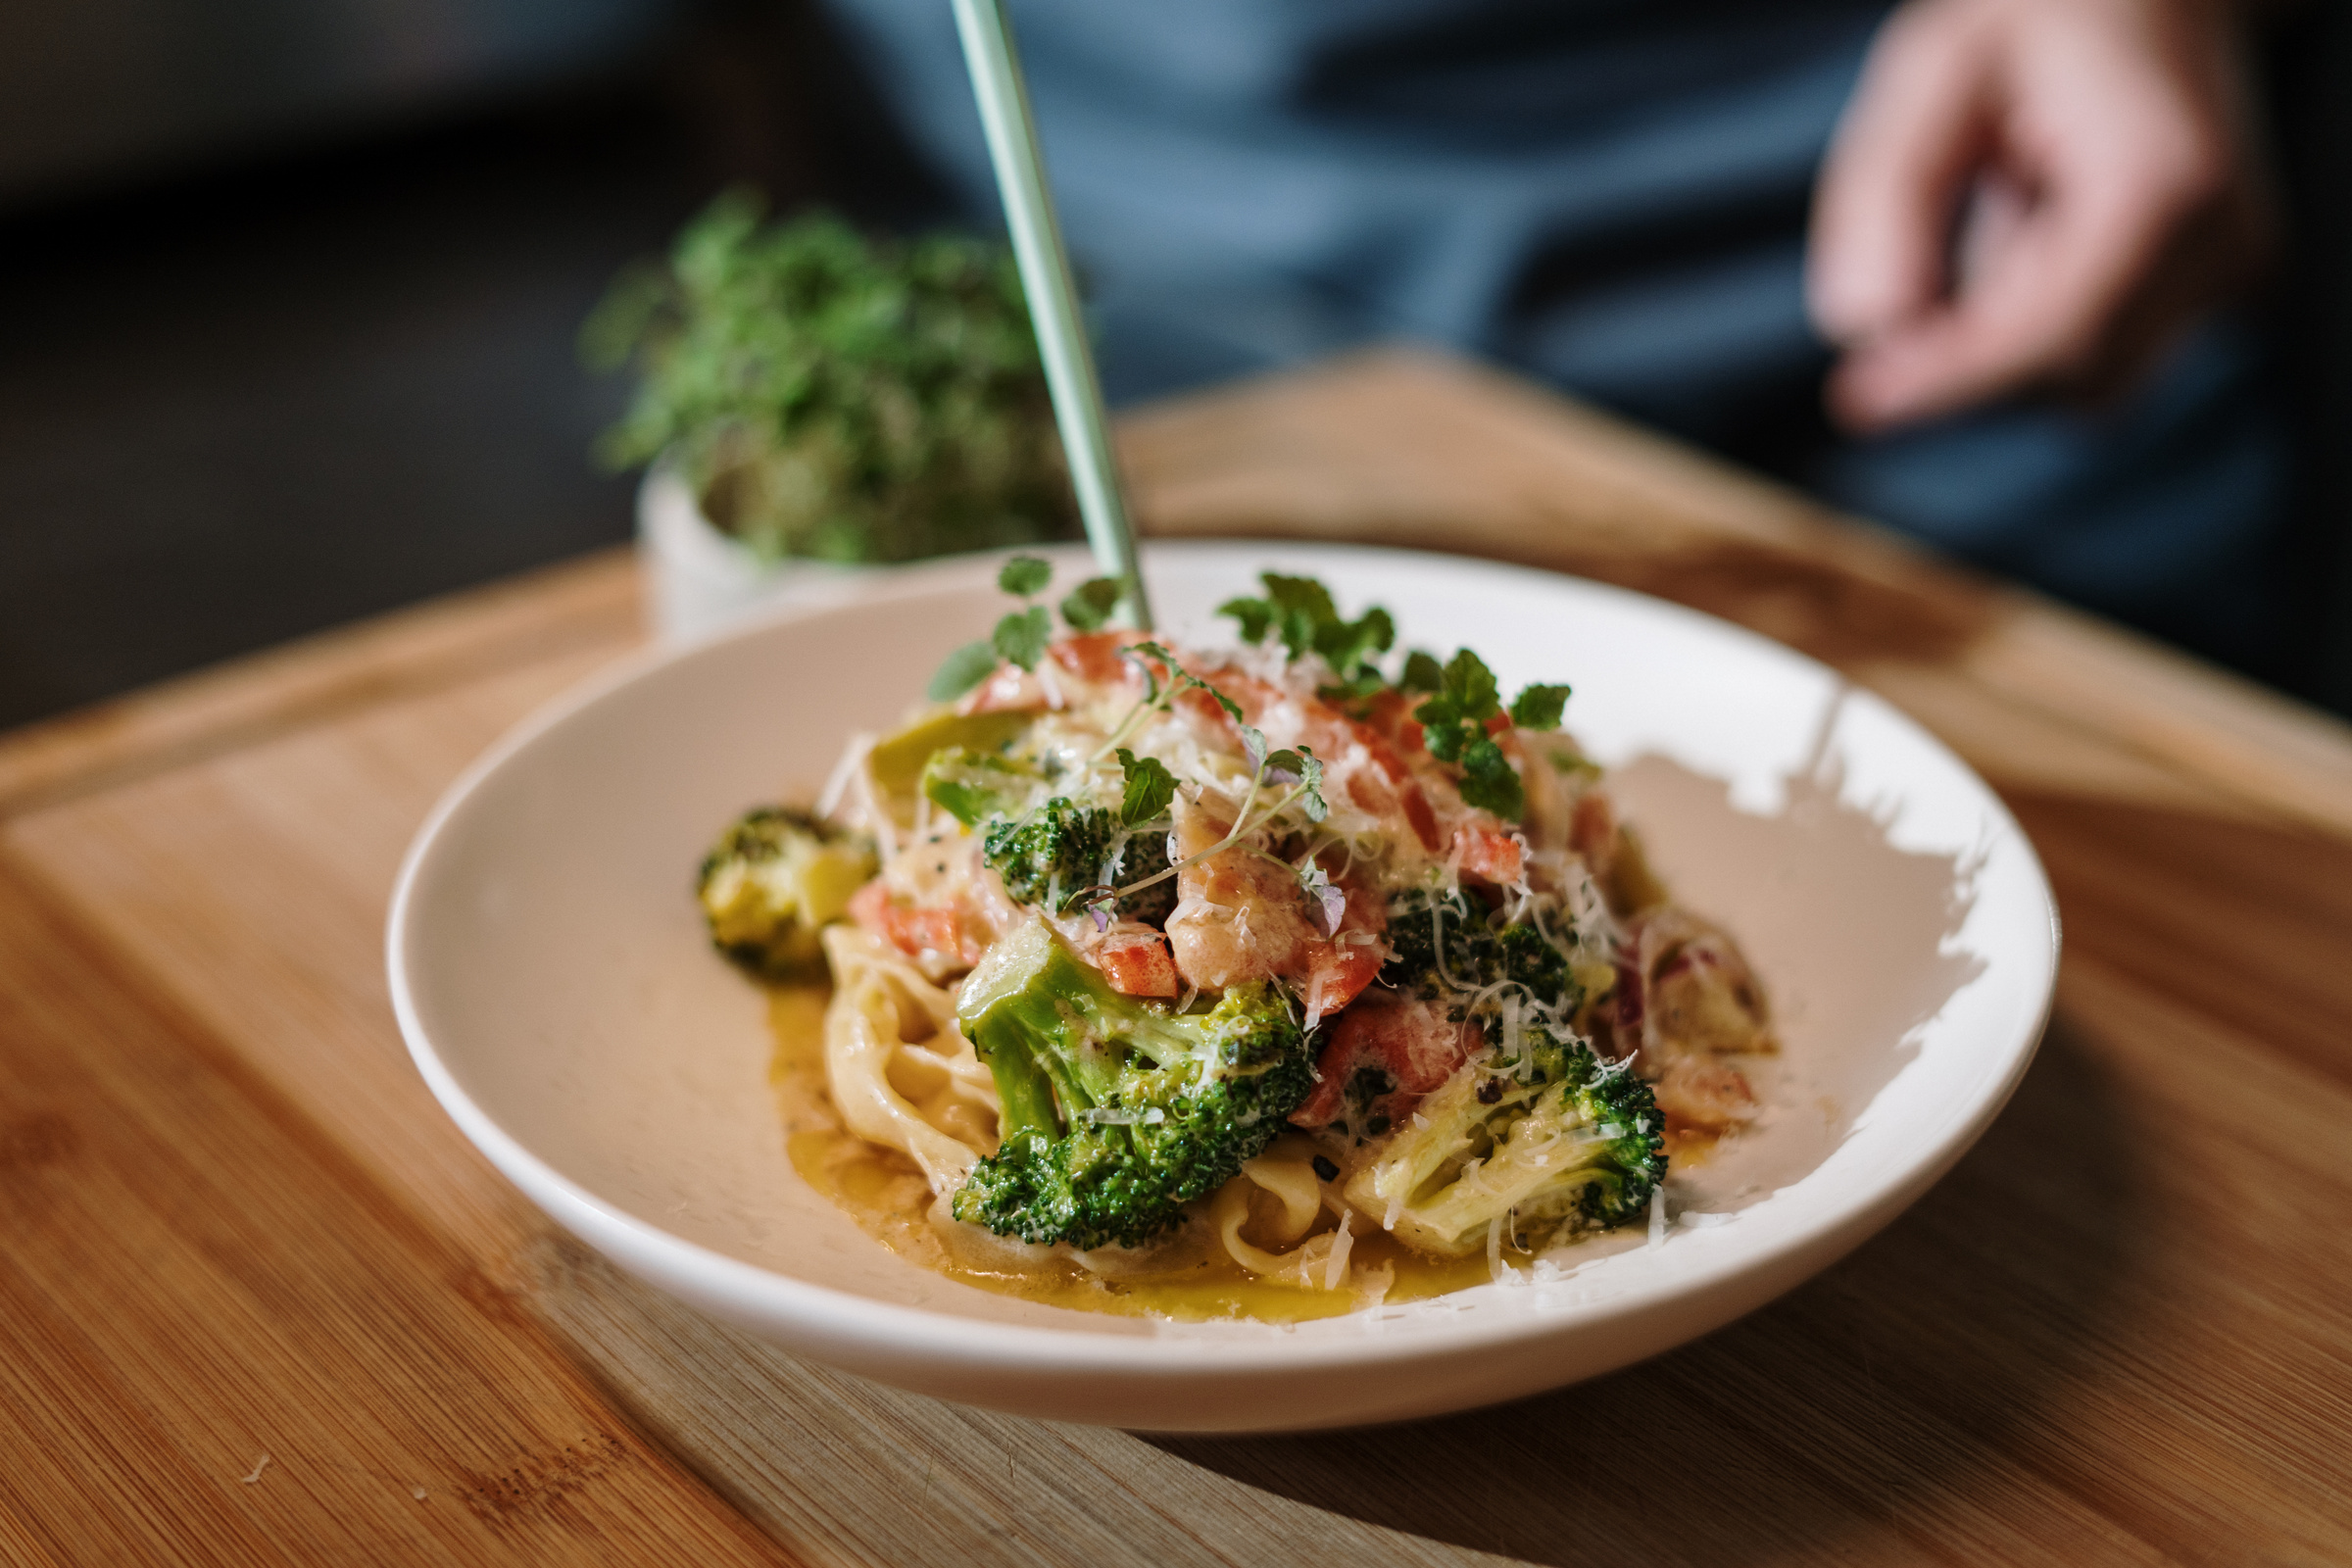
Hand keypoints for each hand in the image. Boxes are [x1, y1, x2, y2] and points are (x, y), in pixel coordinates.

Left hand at [1807, 0, 2275, 431]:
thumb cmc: (2040, 16)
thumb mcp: (1936, 70)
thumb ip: (1891, 192)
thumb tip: (1861, 327)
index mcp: (2165, 184)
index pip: (2053, 335)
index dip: (1947, 381)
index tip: (1855, 402)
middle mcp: (2221, 245)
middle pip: (2063, 380)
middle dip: (1964, 359)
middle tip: (1899, 274)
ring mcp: (2231, 275)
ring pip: (2080, 387)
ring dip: (2002, 335)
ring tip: (2002, 207)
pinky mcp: (2217, 294)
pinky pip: (2100, 360)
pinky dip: (2036, 325)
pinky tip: (2032, 229)